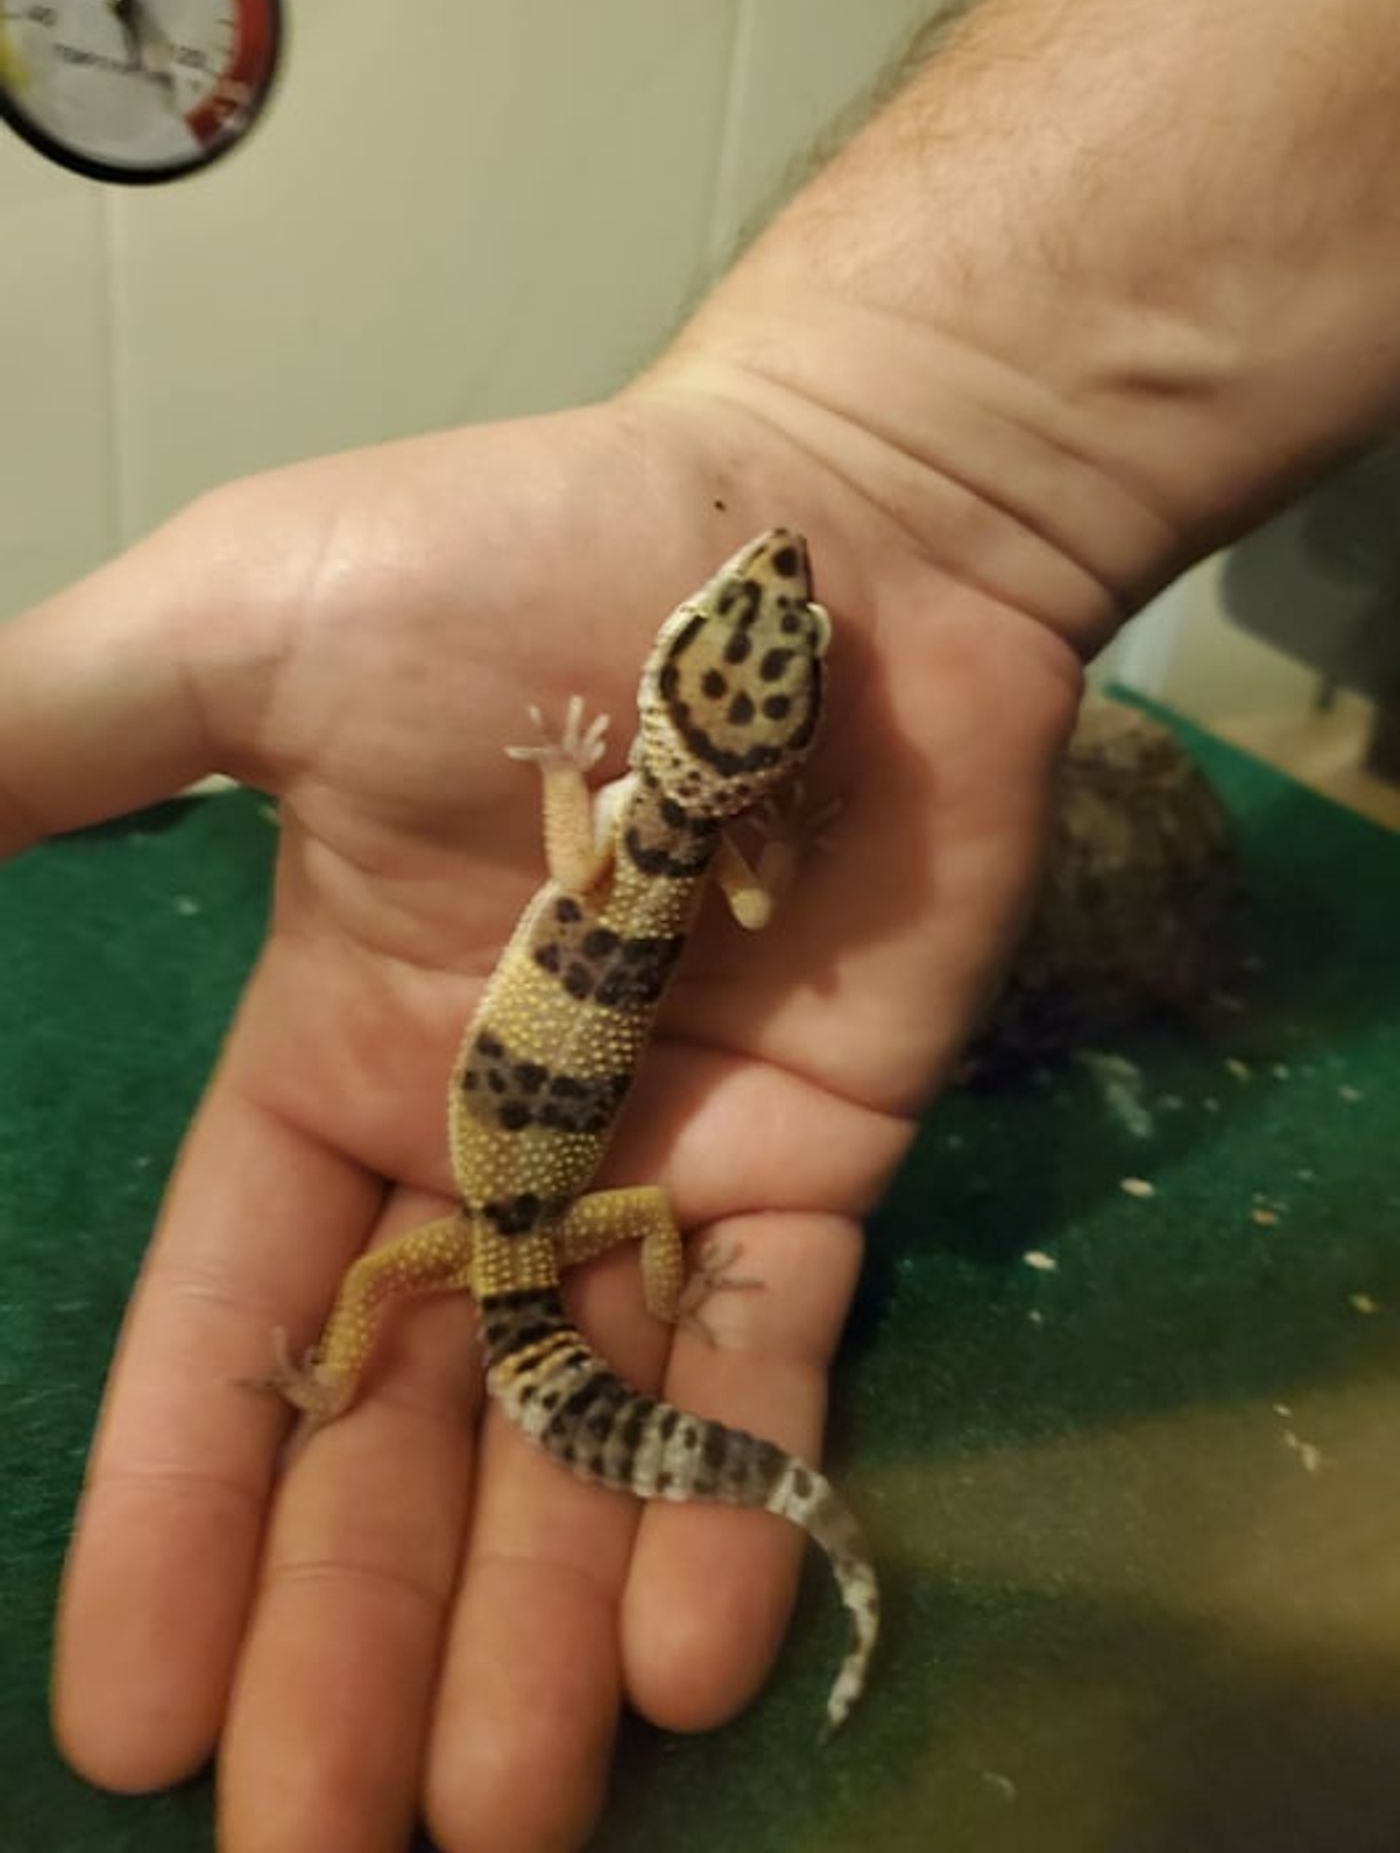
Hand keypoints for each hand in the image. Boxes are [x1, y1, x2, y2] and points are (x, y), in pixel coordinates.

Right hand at [4, 393, 1077, 1850]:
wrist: (827, 522)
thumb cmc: (528, 558)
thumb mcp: (239, 636)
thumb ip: (49, 744)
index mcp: (336, 1058)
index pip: (238, 1329)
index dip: (178, 1518)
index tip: (130, 1720)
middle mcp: (496, 1147)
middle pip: (404, 1436)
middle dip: (347, 1640)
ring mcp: (669, 1166)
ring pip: (583, 1439)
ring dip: (532, 1636)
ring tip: (492, 1832)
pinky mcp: (829, 1159)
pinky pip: (771, 1364)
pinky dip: (732, 1503)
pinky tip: (687, 1670)